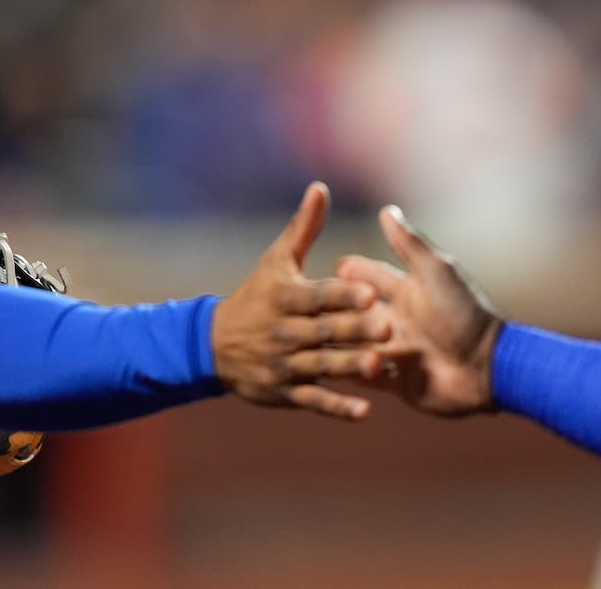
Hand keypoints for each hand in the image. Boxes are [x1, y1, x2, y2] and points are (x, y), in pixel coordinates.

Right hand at [211, 182, 389, 420]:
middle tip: (387, 327)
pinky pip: (313, 401)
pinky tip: (364, 412)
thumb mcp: (276, 260)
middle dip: (354, 330)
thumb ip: (304, 228)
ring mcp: (283, 365)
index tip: (370, 291)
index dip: (343, 294)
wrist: (212, 347)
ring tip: (380, 366)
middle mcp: (284, 332)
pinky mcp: (284, 394)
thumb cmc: (254, 296)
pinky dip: (337, 407)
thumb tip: (320, 188)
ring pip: (321, 366)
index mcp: (285, 297)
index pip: (319, 295)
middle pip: (324, 331)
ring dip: (350, 367)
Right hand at [334, 205, 503, 416]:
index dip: (350, 271)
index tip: (331, 267)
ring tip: (316, 340)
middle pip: (358, 312)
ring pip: (358, 345)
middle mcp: (399, 321)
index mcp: (407, 292)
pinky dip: (353, 374)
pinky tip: (329, 370)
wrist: (487, 366)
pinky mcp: (400, 383)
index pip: (369, 276)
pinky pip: (370, 379)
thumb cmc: (464, 313)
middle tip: (311, 307)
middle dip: (337, 308)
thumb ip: (409, 244)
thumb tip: (386, 209)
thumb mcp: (436, 271)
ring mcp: (398, 352)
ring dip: (342, 341)